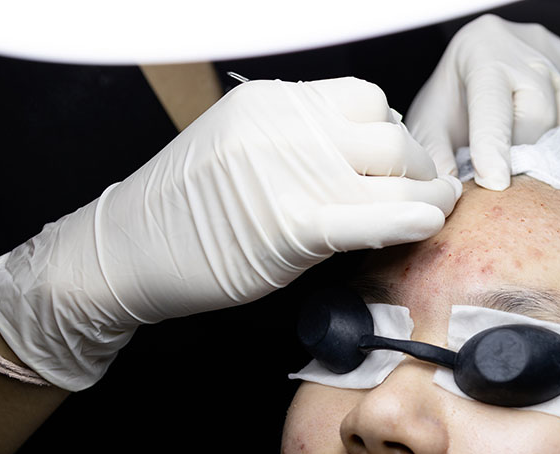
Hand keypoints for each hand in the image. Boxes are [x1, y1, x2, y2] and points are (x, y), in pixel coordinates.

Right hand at [0, 77, 460, 390]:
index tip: (400, 164)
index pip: (366, 98)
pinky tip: (428, 223)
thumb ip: (303, 143)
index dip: (394, 132)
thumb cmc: (188, 209)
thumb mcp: (243, 150)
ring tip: (432, 209)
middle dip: (419, 163)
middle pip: (390, 129)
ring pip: (394, 164)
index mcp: (274, 101)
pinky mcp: (292, 225)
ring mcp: (290, 172)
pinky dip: (410, 217)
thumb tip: (373, 156)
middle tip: (426, 192)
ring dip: (427, 189)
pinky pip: (371, 215)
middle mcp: (286, 125)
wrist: (127, 250)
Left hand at [405, 14, 559, 190]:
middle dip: (525, 153)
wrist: (483, 66)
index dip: (494, 147)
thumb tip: (448, 189)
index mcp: (479, 53)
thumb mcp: (431, 123)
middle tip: (513, 171)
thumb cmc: (456, 100)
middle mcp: (524, 46)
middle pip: (539, 113)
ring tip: (534, 154)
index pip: (492, 105)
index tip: (495, 183)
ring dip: (556, 147)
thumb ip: (435, 154)